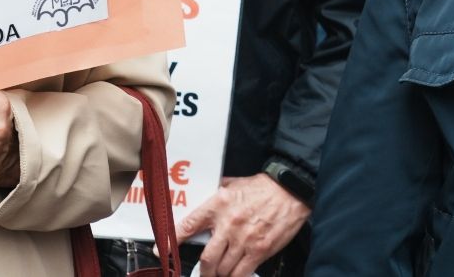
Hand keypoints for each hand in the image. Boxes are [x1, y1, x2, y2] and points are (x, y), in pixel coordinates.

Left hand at [178, 172, 312, 276]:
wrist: (290, 191)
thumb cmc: (261, 188)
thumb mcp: (233, 184)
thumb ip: (215, 195)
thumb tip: (198, 199)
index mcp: (218, 204)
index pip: (189, 225)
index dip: (173, 241)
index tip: (163, 251)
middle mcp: (228, 224)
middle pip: (206, 259)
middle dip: (202, 271)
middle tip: (203, 273)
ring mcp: (244, 240)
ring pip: (222, 270)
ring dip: (219, 274)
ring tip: (220, 272)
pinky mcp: (259, 250)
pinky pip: (240, 273)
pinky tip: (234, 274)